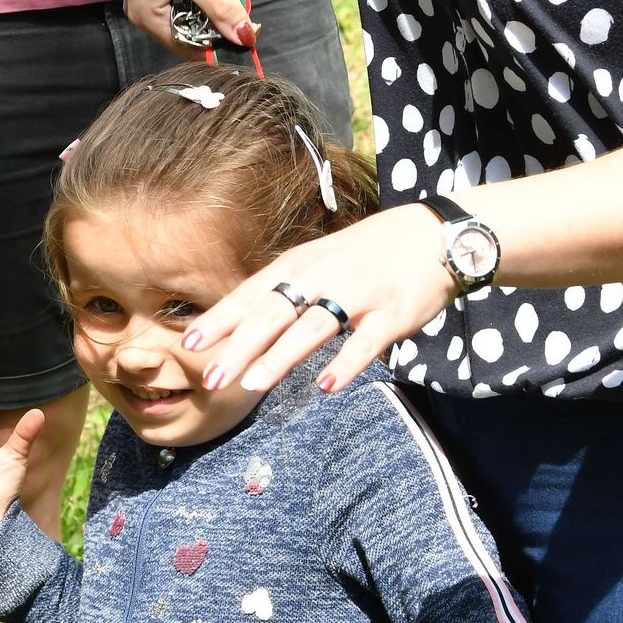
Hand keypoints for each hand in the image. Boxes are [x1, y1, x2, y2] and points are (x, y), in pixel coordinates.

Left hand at [177, 205, 450, 395]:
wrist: (434, 235)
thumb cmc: (367, 254)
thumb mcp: (320, 260)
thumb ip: (285, 288)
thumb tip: (239, 322)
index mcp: (301, 264)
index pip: (252, 293)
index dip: (221, 319)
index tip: (189, 344)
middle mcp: (325, 275)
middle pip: (274, 312)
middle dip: (239, 345)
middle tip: (211, 377)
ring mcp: (359, 294)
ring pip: (312, 327)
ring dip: (280, 357)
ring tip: (252, 385)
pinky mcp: (392, 314)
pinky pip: (365, 343)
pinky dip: (344, 364)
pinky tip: (324, 387)